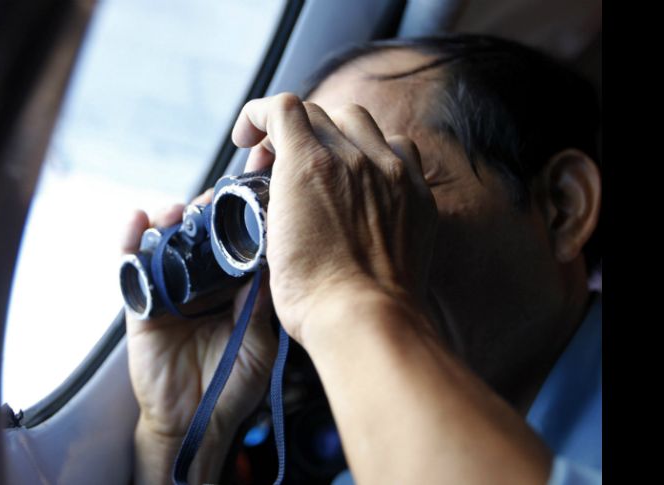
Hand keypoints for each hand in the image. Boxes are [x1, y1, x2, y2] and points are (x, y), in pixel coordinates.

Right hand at [122, 190, 276, 482]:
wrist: (196, 424)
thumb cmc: (231, 388)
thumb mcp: (258, 346)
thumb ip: (258, 308)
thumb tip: (268, 263)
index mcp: (232, 292)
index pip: (235, 244)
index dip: (240, 216)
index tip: (252, 189)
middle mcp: (201, 286)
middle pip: (199, 235)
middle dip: (206, 210)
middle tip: (216, 195)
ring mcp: (169, 294)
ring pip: (166, 244)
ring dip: (170, 219)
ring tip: (179, 210)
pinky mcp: (141, 307)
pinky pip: (132, 270)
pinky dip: (131, 242)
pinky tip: (137, 220)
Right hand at [232, 93, 437, 343]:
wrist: (364, 320)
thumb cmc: (312, 292)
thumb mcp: (270, 239)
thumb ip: (275, 195)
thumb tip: (277, 187)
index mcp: (310, 166)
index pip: (282, 108)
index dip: (257, 116)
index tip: (248, 137)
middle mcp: (353, 159)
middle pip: (318, 113)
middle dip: (289, 131)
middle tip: (277, 161)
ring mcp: (391, 173)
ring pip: (360, 121)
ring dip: (333, 132)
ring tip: (323, 161)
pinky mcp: (417, 194)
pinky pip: (399, 147)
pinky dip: (376, 151)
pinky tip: (366, 174)